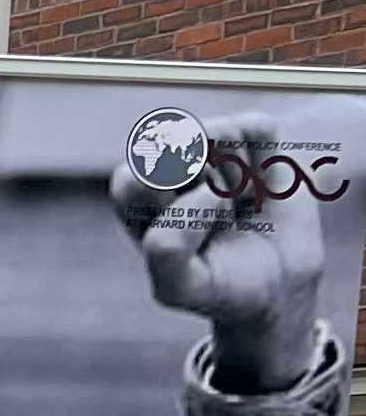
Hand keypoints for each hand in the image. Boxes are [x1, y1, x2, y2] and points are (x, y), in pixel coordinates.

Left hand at [113, 110, 323, 391]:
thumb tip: (203, 194)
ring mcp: (209, 148)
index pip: (135, 181)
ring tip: (238, 206)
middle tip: (219, 220)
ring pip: (217, 133)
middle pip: (172, 146)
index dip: (171, 206)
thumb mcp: (181, 288)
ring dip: (236, 177)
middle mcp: (166, 167)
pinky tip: (261, 187)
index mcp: (135, 201)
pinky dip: (266, 160)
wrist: (281, 284)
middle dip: (203, 188)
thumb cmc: (219, 286)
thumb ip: (167, 255)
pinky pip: (256, 127)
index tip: (196, 233)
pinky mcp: (252, 137)